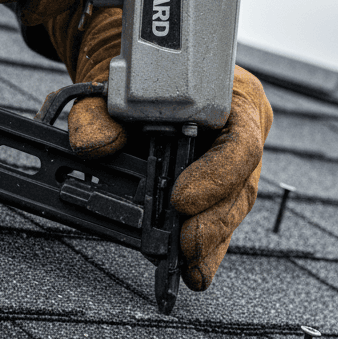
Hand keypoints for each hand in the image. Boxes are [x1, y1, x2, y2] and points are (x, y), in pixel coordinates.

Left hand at [54, 7, 272, 290]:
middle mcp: (243, 131)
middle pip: (241, 184)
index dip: (216, 176)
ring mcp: (235, 161)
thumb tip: (94, 145)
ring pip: (232, 206)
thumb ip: (95, 111)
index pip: (241, 140)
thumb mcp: (110, 84)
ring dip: (211, 239)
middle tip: (185, 247)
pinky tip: (194, 268)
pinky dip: (206, 244)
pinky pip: (218, 214)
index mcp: (234, 97)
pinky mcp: (220, 184)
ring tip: (190, 266)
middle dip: (213, 221)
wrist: (137, 70)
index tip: (181, 199)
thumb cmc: (137, 73)